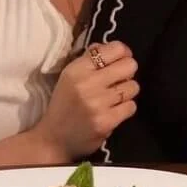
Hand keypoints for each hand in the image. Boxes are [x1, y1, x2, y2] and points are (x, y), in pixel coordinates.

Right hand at [32, 42, 139, 159]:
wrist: (53, 139)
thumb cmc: (65, 104)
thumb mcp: (70, 76)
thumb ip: (91, 58)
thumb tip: (116, 47)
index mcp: (77, 69)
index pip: (116, 48)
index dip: (123, 53)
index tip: (118, 62)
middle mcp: (87, 83)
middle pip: (130, 65)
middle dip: (127, 73)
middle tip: (117, 81)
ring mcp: (97, 103)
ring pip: (133, 86)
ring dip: (126, 93)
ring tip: (112, 99)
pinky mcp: (106, 121)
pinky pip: (131, 106)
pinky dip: (125, 109)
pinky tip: (112, 111)